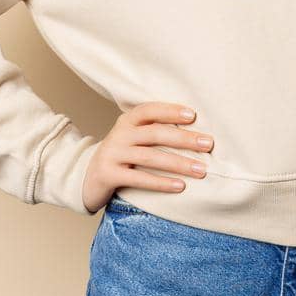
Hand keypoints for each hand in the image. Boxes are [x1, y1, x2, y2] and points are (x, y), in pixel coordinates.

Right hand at [80, 101, 214, 212]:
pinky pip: (139, 178)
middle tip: (208, 144)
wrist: (87, 178)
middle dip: (184, 139)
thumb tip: (196, 131)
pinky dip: (161, 183)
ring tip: (201, 170)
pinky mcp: (109, 175)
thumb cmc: (122, 155)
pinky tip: (180, 186)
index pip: (149, 110)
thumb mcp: (133, 137)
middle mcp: (119, 134)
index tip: (193, 115)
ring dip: (179, 163)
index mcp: (127, 121)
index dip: (170, 111)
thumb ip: (154, 130)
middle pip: (155, 134)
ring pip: (150, 157)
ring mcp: (112, 154)